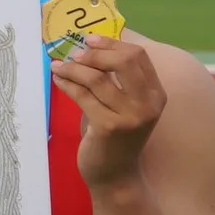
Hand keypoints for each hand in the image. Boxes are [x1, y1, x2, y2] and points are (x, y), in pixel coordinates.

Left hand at [52, 34, 164, 188]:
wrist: (115, 175)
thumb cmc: (115, 138)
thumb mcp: (124, 106)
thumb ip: (117, 81)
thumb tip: (90, 49)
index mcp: (156, 94)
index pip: (138, 56)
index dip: (112, 44)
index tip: (89, 40)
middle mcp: (148, 103)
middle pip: (123, 61)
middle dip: (95, 53)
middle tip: (74, 54)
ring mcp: (130, 116)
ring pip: (98, 78)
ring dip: (73, 68)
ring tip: (58, 66)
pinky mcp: (109, 126)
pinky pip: (83, 96)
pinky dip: (67, 84)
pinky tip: (58, 80)